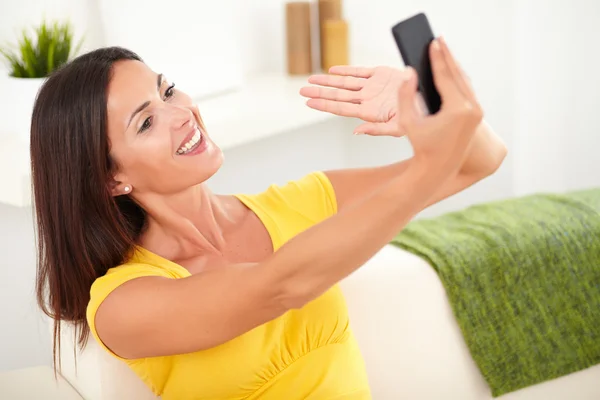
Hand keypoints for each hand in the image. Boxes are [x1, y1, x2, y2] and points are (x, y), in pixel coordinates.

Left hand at [299, 65, 413, 136]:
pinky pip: (360, 72)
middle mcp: (368, 100)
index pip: (341, 108)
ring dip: (328, 81)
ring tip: (311, 80)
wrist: (434, 100)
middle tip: (302, 91)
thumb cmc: (419, 119)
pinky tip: (332, 71)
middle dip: (320, 93)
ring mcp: (373, 87)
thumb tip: (356, 132)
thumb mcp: (400, 127)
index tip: (308, 103)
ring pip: (345, 83)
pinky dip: (346, 71)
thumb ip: (377, 129)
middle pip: (338, 96)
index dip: (324, 104)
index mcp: (369, 112)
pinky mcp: (381, 74)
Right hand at [401, 37, 482, 173]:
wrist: (439, 169)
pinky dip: (458, 78)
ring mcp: (477, 112)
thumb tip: (409, 73)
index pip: (446, 77)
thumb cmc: (421, 146)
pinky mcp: (477, 115)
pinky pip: (467, 90)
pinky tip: (451, 69)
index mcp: (458, 110)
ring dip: (453, 65)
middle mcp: (472, 109)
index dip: (438, 58)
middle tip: (438, 40)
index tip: (433, 42)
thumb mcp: (408, 122)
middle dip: (447, 57)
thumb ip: (406, 96)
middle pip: (458, 75)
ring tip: (444, 50)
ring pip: (464, 81)